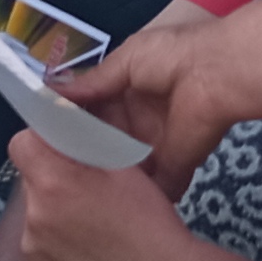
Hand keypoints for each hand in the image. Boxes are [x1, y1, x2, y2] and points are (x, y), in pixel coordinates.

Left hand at [7, 133, 207, 260]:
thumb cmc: (146, 216)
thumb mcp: (121, 163)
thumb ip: (83, 140)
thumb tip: (59, 121)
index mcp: (54, 183)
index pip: (21, 144)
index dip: (40, 143)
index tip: (60, 152)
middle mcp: (34, 215)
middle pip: (28, 179)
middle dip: (50, 178)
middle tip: (86, 191)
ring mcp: (31, 247)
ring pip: (32, 211)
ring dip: (51, 211)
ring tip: (88, 222)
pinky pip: (35, 242)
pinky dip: (52, 241)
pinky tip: (82, 245)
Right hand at [55, 16, 235, 189]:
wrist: (216, 73)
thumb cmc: (170, 56)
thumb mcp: (126, 61)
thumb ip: (92, 83)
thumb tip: (50, 92)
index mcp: (127, 91)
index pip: (92, 115)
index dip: (71, 127)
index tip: (46, 141)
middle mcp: (138, 122)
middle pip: (104, 145)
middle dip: (84, 157)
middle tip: (54, 172)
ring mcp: (154, 147)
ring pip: (122, 169)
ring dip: (104, 178)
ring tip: (71, 192)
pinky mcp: (170, 167)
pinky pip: (149, 186)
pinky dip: (131, 197)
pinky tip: (102, 204)